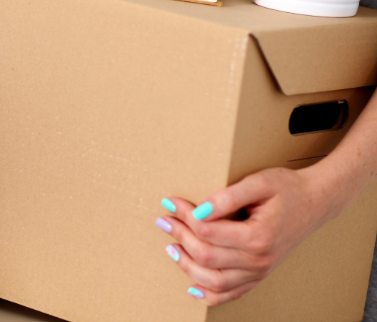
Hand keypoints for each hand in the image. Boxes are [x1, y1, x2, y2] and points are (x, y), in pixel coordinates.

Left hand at [156, 166, 336, 304]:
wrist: (314, 203)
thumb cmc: (287, 189)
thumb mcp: (259, 182)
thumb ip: (228, 197)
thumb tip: (199, 210)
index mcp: (258, 237)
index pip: (207, 231)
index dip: (184, 216)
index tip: (170, 202)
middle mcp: (259, 260)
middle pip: (205, 256)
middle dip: (179, 237)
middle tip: (163, 220)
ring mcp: (259, 272)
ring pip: (213, 282)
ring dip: (186, 266)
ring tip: (171, 247)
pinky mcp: (258, 276)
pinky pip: (229, 294)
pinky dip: (207, 294)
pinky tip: (190, 285)